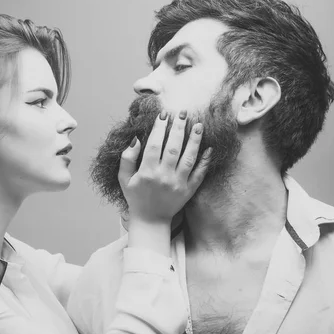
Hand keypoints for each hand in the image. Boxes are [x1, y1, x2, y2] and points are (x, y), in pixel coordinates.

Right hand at [118, 109, 211, 225]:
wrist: (150, 220)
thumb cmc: (136, 197)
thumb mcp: (124, 178)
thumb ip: (126, 158)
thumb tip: (135, 139)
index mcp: (147, 172)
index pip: (154, 145)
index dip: (159, 128)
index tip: (163, 115)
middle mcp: (164, 177)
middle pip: (173, 148)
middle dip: (178, 128)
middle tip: (183, 113)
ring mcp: (178, 184)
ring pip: (189, 158)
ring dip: (194, 140)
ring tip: (199, 125)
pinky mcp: (189, 190)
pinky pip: (199, 173)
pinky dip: (205, 161)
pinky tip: (209, 148)